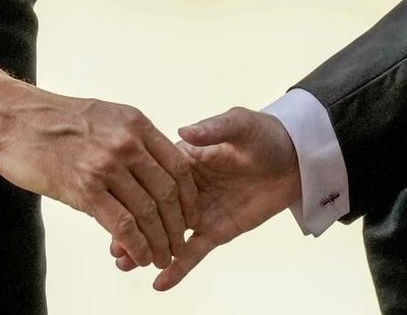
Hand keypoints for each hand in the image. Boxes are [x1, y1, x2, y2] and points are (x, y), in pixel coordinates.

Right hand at [0, 66, 198, 269]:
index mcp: (136, 124)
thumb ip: (129, 141)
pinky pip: (122, 224)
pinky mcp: (85, 188)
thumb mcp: (104, 118)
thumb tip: (146, 172)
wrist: (13, 119)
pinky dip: (136, 245)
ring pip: (148, 212)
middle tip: (180, 244)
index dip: (189, 197)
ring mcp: (107, 165)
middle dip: (179, 225)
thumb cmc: (53, 120)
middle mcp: (127, 143)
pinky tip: (139, 256)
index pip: (178, 166)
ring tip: (163, 258)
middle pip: (168, 192)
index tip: (191, 217)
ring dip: (160, 241)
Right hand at [114, 106, 301, 291]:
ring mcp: (201, 212)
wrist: (294, 158)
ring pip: (168, 233)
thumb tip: (185, 129)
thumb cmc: (264, 135)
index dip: (135, 191)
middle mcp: (187, 189)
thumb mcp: (239, 124)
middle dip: (131, 226)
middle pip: (154, 209)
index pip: (155, 177)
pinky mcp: (217, 230)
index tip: (113, 203)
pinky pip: (194, 251)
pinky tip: (161, 283)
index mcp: (186, 159)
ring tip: (122, 264)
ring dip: (147, 248)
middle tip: (112, 245)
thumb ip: (213, 129)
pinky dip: (179, 267)